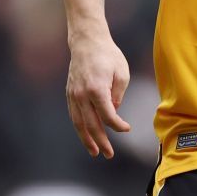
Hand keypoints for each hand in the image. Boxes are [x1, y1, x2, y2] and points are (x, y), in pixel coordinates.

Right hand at [65, 34, 131, 158]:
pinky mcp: (70, 93)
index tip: (126, 128)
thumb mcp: (122, 74)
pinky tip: (86, 136)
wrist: (87, 41)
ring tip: (95, 152)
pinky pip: (74, 115)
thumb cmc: (108, 56)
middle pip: (91, 125)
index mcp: (96, 89)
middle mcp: (82, 94)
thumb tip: (112, 113)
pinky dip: (80, 128)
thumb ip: (117, 96)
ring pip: (79, 123)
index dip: (118, 126)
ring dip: (87, 140)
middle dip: (101, 142)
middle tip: (109, 154)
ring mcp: (73, 95)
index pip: (107, 116)